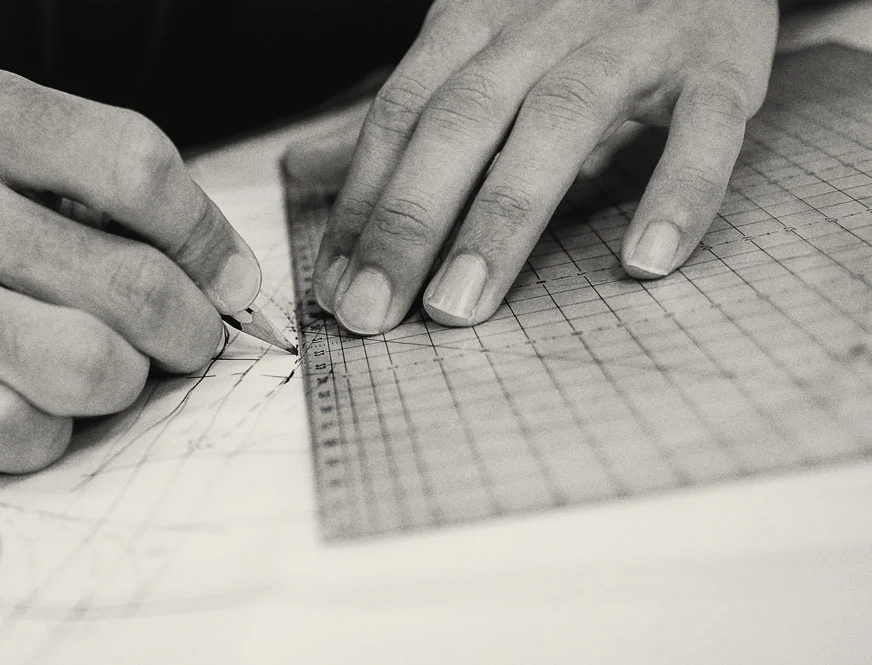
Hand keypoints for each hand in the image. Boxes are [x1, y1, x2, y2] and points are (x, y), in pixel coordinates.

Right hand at [0, 65, 259, 471]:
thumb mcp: (13, 153)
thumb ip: (119, 194)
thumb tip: (231, 280)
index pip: (138, 168)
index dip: (209, 239)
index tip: (231, 281)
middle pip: (132, 283)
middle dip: (190, 329)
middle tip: (187, 338)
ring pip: (89, 367)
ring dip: (127, 380)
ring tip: (112, 368)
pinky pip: (20, 432)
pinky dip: (55, 430)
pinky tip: (40, 403)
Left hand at [312, 0, 778, 333]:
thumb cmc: (570, 12)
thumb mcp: (476, 49)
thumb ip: (400, 115)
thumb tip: (302, 167)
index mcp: (475, 20)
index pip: (401, 114)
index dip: (361, 202)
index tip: (332, 288)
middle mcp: (542, 23)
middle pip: (461, 120)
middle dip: (408, 220)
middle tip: (370, 313)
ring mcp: (632, 38)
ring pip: (559, 121)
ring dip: (504, 217)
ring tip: (459, 306)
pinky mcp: (718, 60)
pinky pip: (702, 125)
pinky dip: (679, 190)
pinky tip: (644, 262)